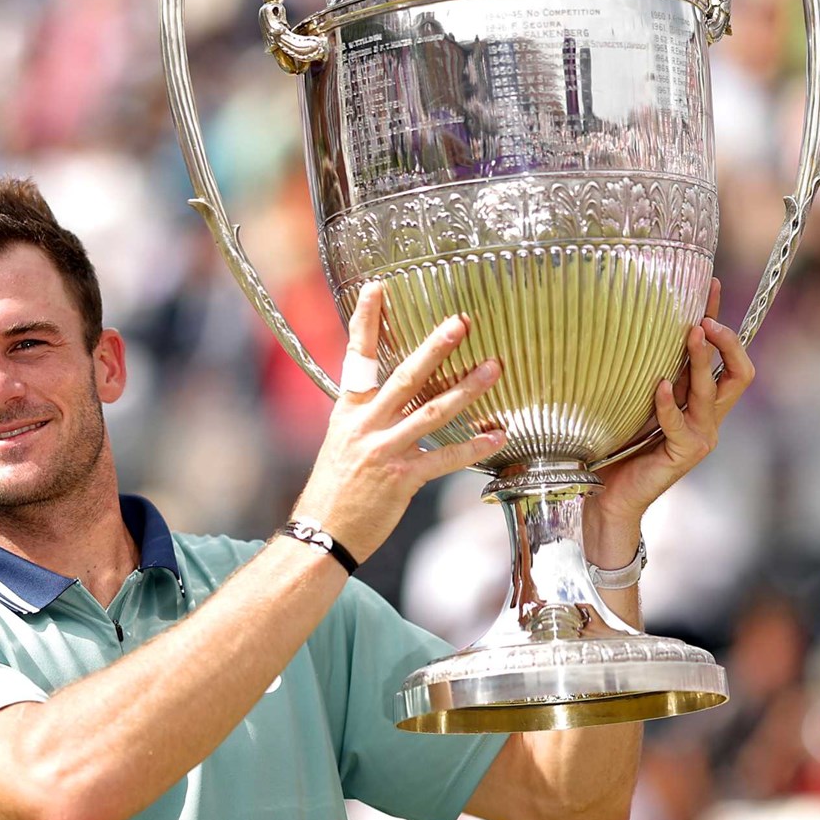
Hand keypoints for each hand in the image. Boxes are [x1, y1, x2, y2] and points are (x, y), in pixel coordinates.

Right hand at [292, 281, 506, 561]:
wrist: (322, 532)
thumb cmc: (334, 488)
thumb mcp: (341, 440)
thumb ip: (368, 414)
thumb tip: (398, 393)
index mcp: (348, 411)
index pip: (357, 357)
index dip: (366, 321)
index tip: (378, 287)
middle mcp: (365, 425)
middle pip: (404, 378)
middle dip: (433, 348)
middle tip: (460, 323)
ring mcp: (383, 451)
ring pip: (431, 413)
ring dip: (465, 389)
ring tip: (493, 368)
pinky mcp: (402, 479)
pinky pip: (444, 458)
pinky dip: (473, 446)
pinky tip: (498, 435)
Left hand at [589, 279, 754, 535]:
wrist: (610, 496)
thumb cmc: (617, 447)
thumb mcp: (634, 401)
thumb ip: (645, 371)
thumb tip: (629, 324)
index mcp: (700, 401)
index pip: (724, 356)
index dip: (722, 320)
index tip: (712, 285)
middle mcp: (707, 417)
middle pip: (739, 373)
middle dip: (726, 342)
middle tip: (704, 321)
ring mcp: (700, 437)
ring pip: (713, 392)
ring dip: (702, 361)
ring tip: (691, 334)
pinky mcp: (683, 455)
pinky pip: (680, 423)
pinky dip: (667, 403)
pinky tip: (656, 386)